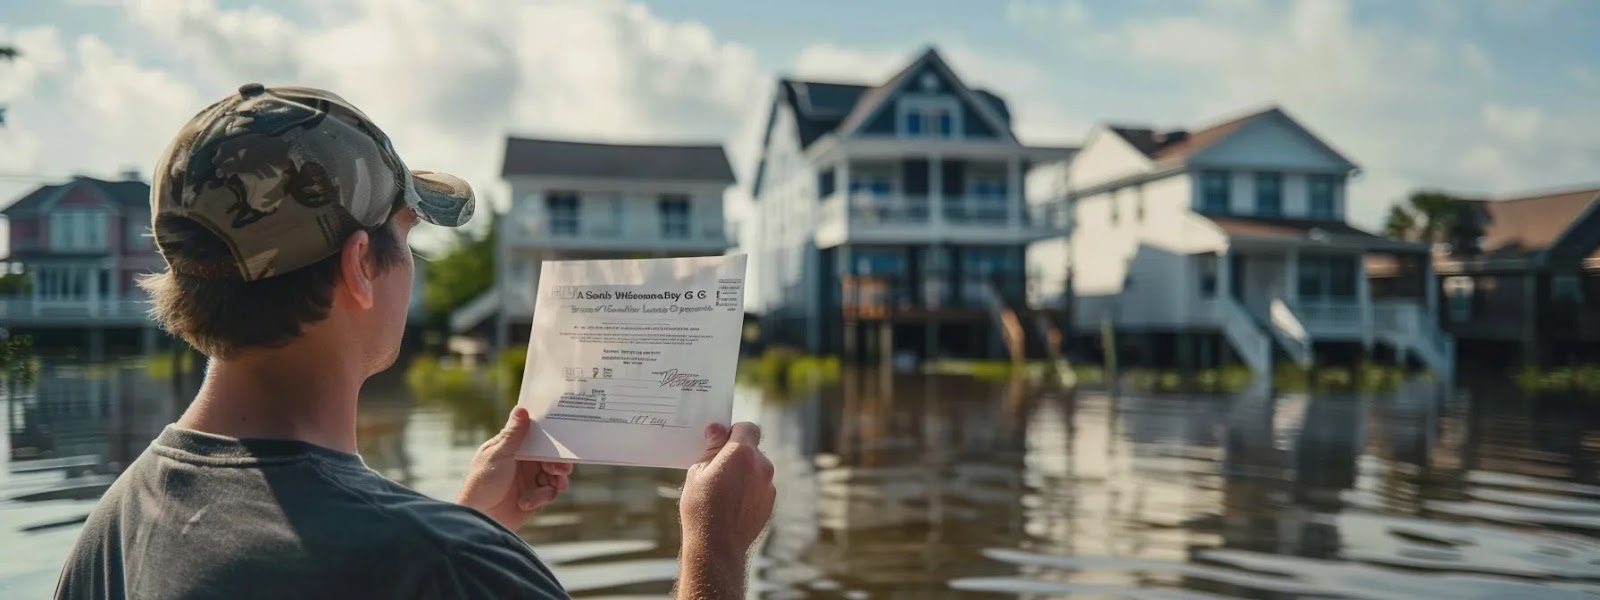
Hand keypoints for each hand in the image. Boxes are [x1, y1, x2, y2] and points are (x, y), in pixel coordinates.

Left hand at [458, 407, 572, 531]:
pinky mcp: (533, 498)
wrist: (479, 517)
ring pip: (554, 475)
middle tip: (563, 469)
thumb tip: (521, 409)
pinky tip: (527, 502)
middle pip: (550, 457)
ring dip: (555, 480)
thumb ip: (513, 434)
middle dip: (559, 462)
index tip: (563, 440)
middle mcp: (523, 463)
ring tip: (555, 485)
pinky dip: (542, 497)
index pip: (537, 438)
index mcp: (513, 448)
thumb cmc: (482, 482)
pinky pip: (549, 493)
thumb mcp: (498, 455)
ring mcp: (529, 480)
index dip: (551, 439)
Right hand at [679, 422, 775, 561]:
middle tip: (717, 468)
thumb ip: (712, 447)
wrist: (717, 546)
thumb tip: (717, 429)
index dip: (735, 431)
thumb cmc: (702, 507)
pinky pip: (760, 487)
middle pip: (752, 449)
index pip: (748, 428)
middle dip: (738, 454)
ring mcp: (768, 486)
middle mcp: (762, 466)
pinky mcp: (770, 503)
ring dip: (744, 473)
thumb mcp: (697, 472)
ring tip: (723, 491)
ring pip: (757, 469)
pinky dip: (749, 490)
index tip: (721, 441)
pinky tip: (732, 504)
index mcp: (742, 453)